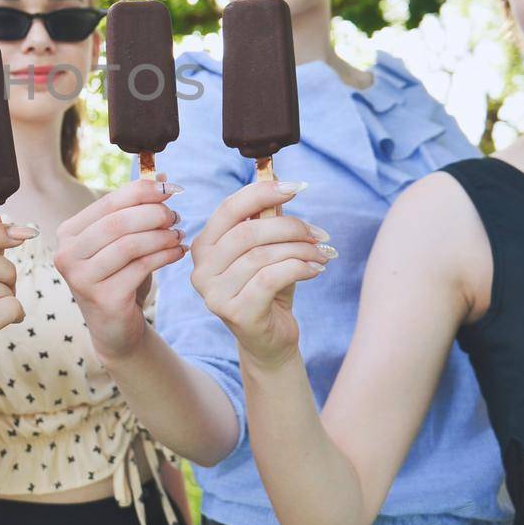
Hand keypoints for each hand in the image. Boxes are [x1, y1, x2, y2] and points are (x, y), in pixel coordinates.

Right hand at [54, 178, 185, 360]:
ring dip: (161, 236)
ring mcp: (81, 278)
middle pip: (117, 222)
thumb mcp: (125, 241)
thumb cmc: (120, 277)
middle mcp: (67, 254)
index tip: (171, 189)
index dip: (141, 192)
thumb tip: (161, 176)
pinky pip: (140, 268)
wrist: (116, 327)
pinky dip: (165, 256)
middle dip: (153, 215)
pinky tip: (178, 252)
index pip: (108, 202)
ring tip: (179, 234)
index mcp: (68, 233)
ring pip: (129, 245)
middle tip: (176, 216)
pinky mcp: (102, 299)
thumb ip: (137, 209)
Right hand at [189, 181, 332, 368]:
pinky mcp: (236, 312)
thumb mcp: (268, 251)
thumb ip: (268, 221)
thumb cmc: (268, 290)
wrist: (270, 341)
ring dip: (300, 250)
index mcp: (204, 246)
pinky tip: (316, 270)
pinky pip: (270, 278)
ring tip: (322, 254)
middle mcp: (201, 269)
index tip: (295, 187)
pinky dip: (299, 268)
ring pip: (261, 256)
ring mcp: (214, 293)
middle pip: (247, 233)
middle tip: (318, 233)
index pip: (228, 209)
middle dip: (289, 227)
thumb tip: (282, 183)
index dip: (261, 193)